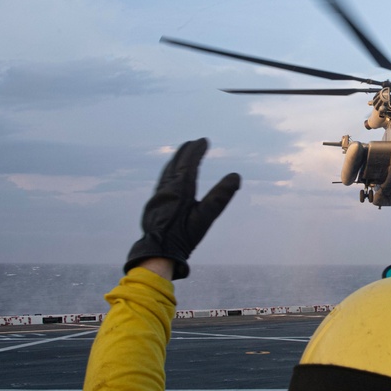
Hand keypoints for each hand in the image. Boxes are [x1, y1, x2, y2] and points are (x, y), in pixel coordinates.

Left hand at [124, 138, 240, 279]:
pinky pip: (163, 180)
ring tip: (181, 155)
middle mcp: (168, 187)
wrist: (158, 250)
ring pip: (167, 171)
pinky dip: (169, 172)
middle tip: (193, 143)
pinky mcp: (154, 203)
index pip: (189, 163)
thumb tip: (236, 176)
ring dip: (176, 160)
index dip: (196, 150)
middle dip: (185, 151)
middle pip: (176, 163)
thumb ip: (220, 196)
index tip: (204, 141)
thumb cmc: (184, 235)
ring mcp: (159, 195)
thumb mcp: (206, 216)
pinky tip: (169, 177)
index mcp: (181, 188)